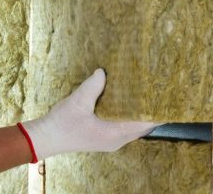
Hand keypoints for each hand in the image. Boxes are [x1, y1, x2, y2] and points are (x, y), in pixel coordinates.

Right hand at [20, 69, 156, 160]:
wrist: (46, 137)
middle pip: (143, 126)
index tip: (166, 97)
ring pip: (134, 126)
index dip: (157, 112)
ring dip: (140, 112)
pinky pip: (125, 125)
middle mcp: (117, 140)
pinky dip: (130, 114)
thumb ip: (93, 86)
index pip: (144, 124)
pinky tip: (128, 100)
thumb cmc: (62, 123)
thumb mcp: (78, 101)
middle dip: (151, 110)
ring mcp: (111, 140)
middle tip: (158, 89)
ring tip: (147, 93)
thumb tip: (104, 72)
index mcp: (114, 134)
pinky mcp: (105, 136)